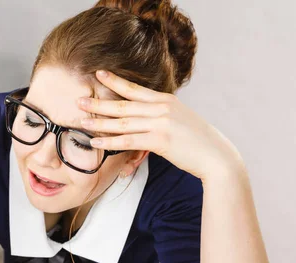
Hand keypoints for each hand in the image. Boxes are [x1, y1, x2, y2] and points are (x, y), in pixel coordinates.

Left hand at [78, 70, 244, 181]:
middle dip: (99, 102)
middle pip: (123, 104)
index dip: (115, 81)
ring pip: (122, 122)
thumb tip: (147, 113)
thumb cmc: (198, 141)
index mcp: (166, 100)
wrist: (216, 155)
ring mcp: (161, 123)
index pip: (134, 88)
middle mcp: (161, 108)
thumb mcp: (180, 119)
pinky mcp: (160, 140)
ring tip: (82, 121)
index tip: (98, 74)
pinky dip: (110, 141)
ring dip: (99, 122)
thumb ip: (162, 113)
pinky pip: (128, 141)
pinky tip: (96, 142)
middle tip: (79, 100)